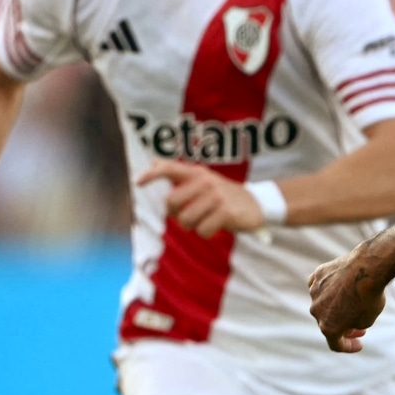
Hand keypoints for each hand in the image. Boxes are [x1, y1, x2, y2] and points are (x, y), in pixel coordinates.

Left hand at [138, 159, 263, 236]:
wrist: (257, 203)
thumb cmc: (223, 194)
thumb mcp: (204, 179)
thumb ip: (180, 173)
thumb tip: (154, 162)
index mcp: (197, 173)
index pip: (169, 168)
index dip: (151, 174)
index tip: (138, 183)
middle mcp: (205, 182)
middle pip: (171, 203)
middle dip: (175, 214)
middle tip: (188, 214)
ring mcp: (216, 197)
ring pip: (185, 220)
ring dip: (192, 226)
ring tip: (204, 220)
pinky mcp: (226, 213)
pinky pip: (202, 230)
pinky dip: (206, 233)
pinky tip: (215, 226)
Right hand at [307, 248, 385, 352]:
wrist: (366, 269)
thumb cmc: (370, 296)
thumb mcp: (367, 319)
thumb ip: (352, 324)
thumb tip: (345, 318)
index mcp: (328, 327)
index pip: (336, 344)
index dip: (349, 346)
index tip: (359, 343)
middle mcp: (316, 312)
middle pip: (328, 323)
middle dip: (344, 327)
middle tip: (358, 328)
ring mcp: (314, 293)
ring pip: (323, 304)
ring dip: (335, 307)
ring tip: (351, 304)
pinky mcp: (316, 276)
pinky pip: (320, 287)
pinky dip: (329, 290)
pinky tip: (340, 288)